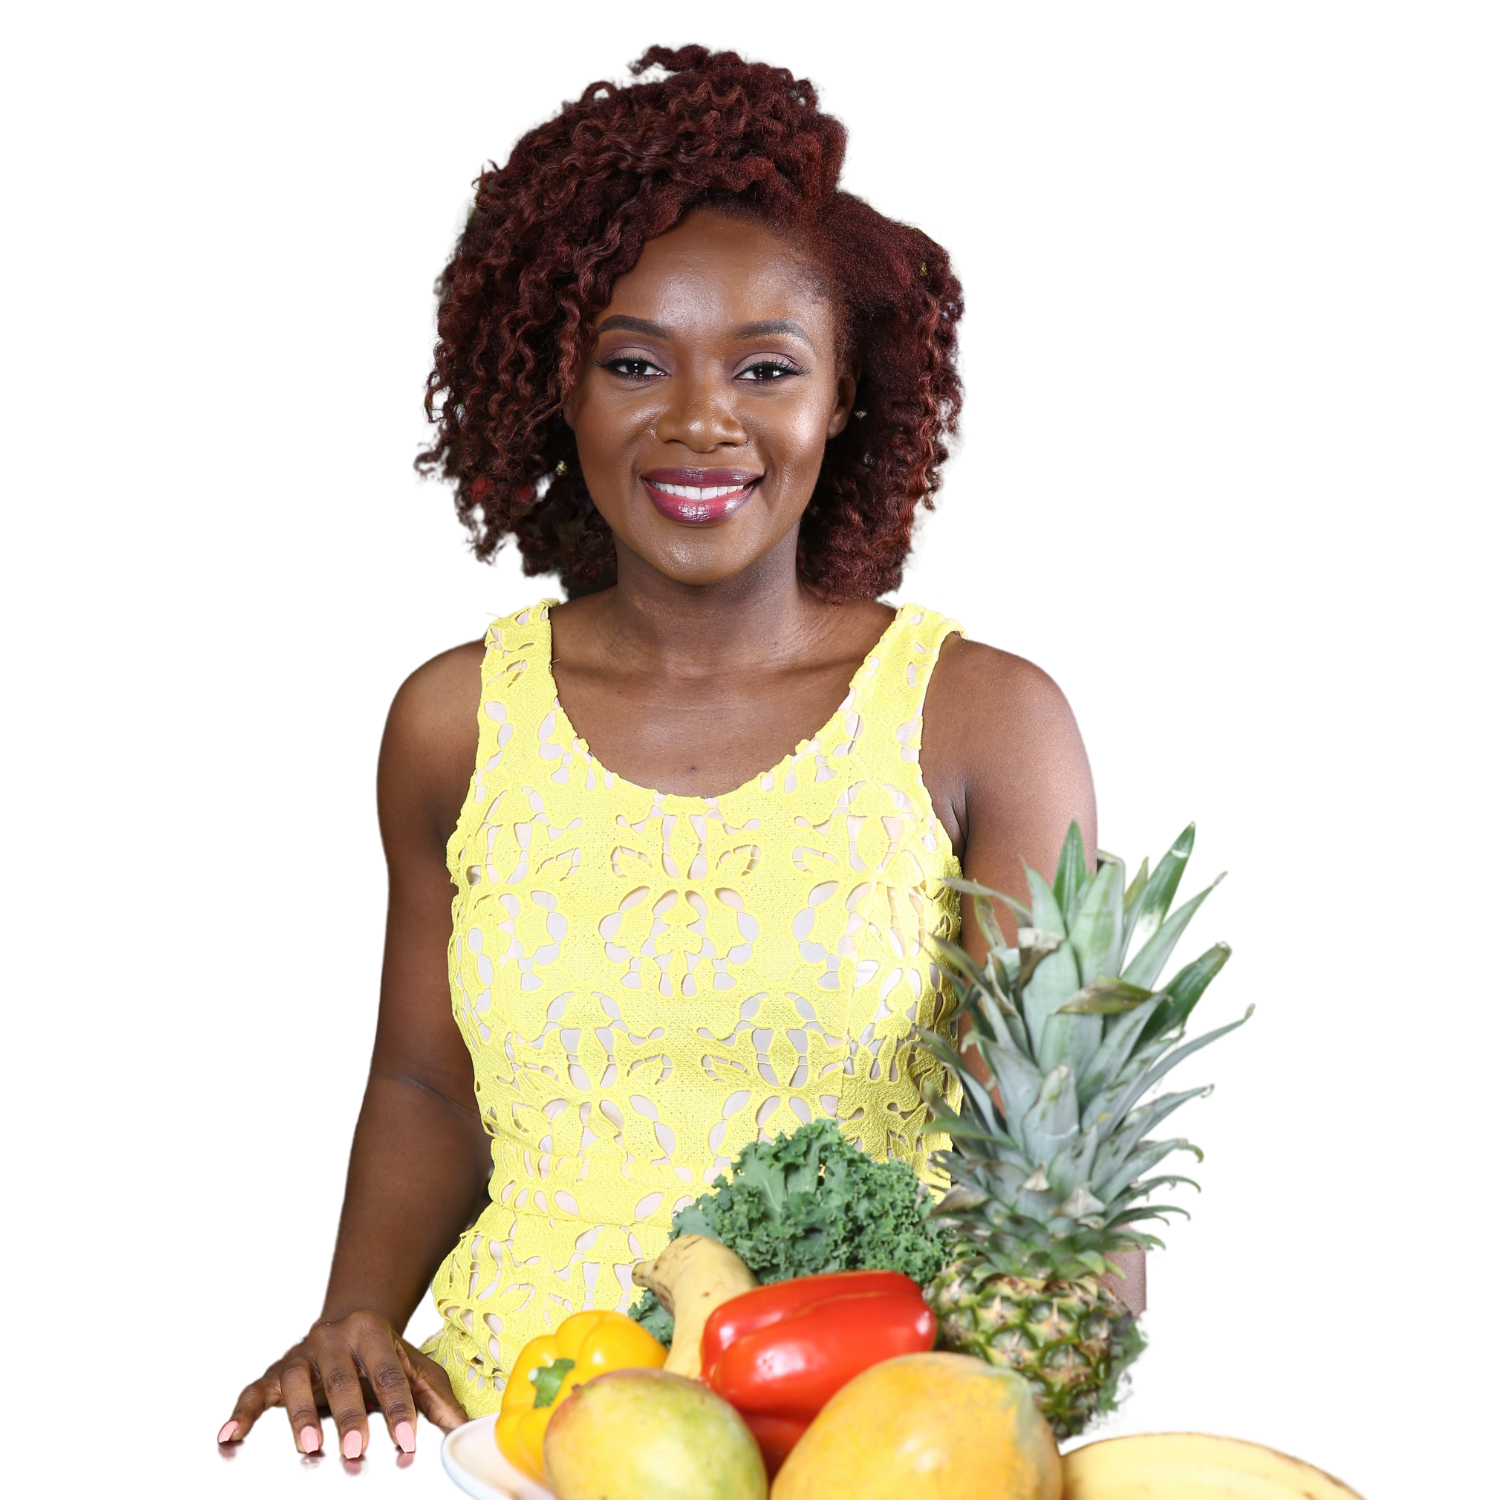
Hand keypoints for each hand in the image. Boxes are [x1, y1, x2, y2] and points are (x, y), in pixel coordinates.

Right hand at [217, 1310, 467, 1456]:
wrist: (350, 1320)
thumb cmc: (385, 1354)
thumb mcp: (415, 1368)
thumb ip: (436, 1398)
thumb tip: (466, 1429)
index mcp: (373, 1333)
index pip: (388, 1374)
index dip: (398, 1408)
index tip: (406, 1442)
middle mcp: (333, 1340)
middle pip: (341, 1379)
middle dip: (350, 1416)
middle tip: (357, 1450)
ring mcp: (301, 1356)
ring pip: (297, 1384)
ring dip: (301, 1417)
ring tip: (311, 1447)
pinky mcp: (274, 1373)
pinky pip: (253, 1393)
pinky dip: (241, 1414)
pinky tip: (229, 1438)